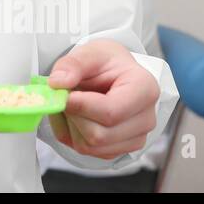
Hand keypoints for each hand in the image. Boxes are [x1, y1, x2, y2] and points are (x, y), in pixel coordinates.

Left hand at [46, 38, 158, 159]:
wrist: (114, 73)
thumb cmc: (106, 63)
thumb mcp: (90, 52)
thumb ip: (72, 64)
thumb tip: (57, 82)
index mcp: (144, 89)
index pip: (110, 112)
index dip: (80, 106)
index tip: (64, 94)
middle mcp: (146, 118)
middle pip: (99, 135)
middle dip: (73, 115)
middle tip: (67, 95)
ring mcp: (136, 137)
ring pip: (91, 146)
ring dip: (71, 126)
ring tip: (73, 103)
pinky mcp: (121, 149)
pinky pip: (88, 151)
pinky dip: (73, 135)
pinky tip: (77, 116)